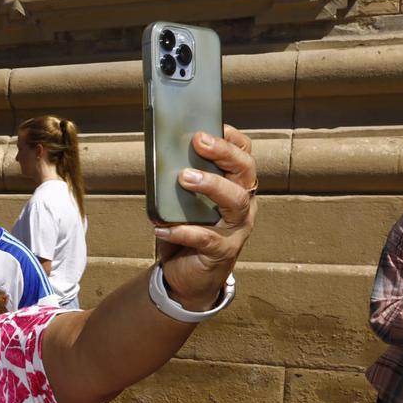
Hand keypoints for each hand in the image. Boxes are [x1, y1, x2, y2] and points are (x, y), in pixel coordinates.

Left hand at [154, 125, 256, 308]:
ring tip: (184, 178)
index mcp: (237, 188)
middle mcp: (243, 206)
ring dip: (211, 185)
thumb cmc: (186, 233)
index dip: (233, 140)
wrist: (186, 278)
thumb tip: (157, 156)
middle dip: (224, 153)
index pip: (244, 157)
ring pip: (234, 201)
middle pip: (245, 172)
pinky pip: (207, 238)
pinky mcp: (222, 252)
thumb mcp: (183, 204)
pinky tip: (160, 228)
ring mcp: (236, 229)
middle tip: (199, 142)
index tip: (216, 125)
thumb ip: (179, 183)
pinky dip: (183, 231)